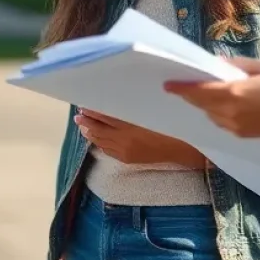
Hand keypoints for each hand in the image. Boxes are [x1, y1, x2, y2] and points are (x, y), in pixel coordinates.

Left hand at [75, 109, 201, 165]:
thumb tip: (109, 100)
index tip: (83, 102)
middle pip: (98, 128)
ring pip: (100, 140)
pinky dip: (99, 143)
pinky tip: (95, 138)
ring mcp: (124, 150)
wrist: (182, 148)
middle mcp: (123, 138)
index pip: (102, 115)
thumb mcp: (146, 111)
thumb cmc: (167, 124)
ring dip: (90, 131)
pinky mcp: (127, 159)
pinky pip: (107, 151)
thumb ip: (127, 106)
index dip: (91, 109)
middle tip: (77, 113)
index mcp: (128, 123)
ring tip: (82, 124)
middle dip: (86, 120)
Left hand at [164, 58, 259, 137]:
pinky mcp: (239, 134)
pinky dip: (215, 113)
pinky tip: (222, 105)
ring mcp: (234, 125)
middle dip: (188, 95)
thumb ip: (236, 64)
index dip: (181, 88)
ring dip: (203, 104)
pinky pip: (219, 122)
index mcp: (233, 92)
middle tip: (178, 86)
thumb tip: (217, 62)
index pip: (199, 91)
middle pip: (199, 103)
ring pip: (208, 113)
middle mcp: (229, 111)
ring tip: (202, 94)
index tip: (167, 85)